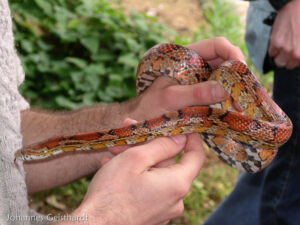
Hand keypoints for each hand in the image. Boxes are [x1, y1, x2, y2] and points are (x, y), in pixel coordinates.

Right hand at [71, 134, 204, 224]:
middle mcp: (175, 199)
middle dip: (149, 146)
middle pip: (170, 164)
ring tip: (114, 153)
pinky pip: (149, 188)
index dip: (191, 138)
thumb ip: (162, 146)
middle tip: (129, 135)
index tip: (181, 126)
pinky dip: (135, 176)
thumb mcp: (136, 159)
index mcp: (177, 184)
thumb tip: (181, 138)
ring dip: (138, 161)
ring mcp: (163, 209)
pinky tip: (114, 168)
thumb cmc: (112, 193)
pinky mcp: (151, 214)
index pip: (197, 156)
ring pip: (155, 174)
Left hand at [130, 37, 243, 120]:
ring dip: (235, 89)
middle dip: (238, 75)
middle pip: (225, 61)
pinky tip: (234, 109)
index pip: (217, 45)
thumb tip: (225, 90)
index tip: (242, 69)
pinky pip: (220, 92)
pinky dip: (229, 99)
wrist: (142, 119)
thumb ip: (196, 93)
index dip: (232, 53)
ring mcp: (200, 79)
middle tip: (246, 92)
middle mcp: (197, 65)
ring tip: (242, 104)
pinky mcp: (202, 93)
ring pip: (225, 78)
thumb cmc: (151, 105)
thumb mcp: (172, 98)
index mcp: (188, 56)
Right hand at [268, 0, 299, 68]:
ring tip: (283, 47)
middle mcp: (295, 53)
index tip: (294, 54)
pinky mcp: (275, 44)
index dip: (294, 60)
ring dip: (279, 56)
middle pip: (287, 65)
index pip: (296, 65)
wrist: (295, 9)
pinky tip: (278, 41)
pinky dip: (273, 49)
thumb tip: (296, 58)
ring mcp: (285, 49)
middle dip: (287, 59)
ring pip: (278, 62)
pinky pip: (271, 53)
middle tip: (288, 50)